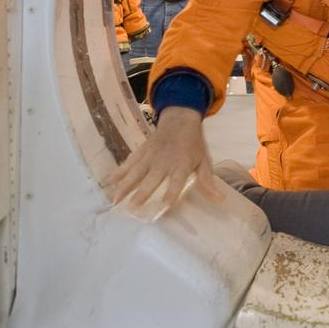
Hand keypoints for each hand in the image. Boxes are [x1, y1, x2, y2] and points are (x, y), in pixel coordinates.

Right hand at [105, 107, 224, 218]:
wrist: (180, 119)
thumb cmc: (193, 144)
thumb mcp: (204, 162)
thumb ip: (207, 182)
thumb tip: (219, 200)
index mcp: (180, 165)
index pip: (176, 182)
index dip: (170, 194)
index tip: (163, 207)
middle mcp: (163, 162)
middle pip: (151, 179)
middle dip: (141, 194)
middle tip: (131, 208)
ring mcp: (150, 156)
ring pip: (135, 172)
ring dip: (124, 186)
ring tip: (114, 199)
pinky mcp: (141, 151)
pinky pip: (128, 163)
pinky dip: (118, 172)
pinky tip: (108, 182)